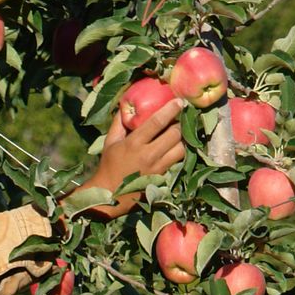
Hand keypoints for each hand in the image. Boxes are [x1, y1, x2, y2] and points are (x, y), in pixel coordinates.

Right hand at [65, 98, 185, 218]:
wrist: (111, 193)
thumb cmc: (109, 165)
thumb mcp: (110, 142)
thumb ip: (118, 124)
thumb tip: (125, 106)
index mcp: (134, 143)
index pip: (157, 122)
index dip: (170, 110)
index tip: (179, 101)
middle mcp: (148, 154)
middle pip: (175, 134)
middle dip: (181, 123)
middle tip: (183, 116)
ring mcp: (158, 166)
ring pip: (181, 148)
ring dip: (184, 138)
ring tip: (183, 131)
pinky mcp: (164, 175)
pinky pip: (179, 160)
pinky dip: (182, 151)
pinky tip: (180, 145)